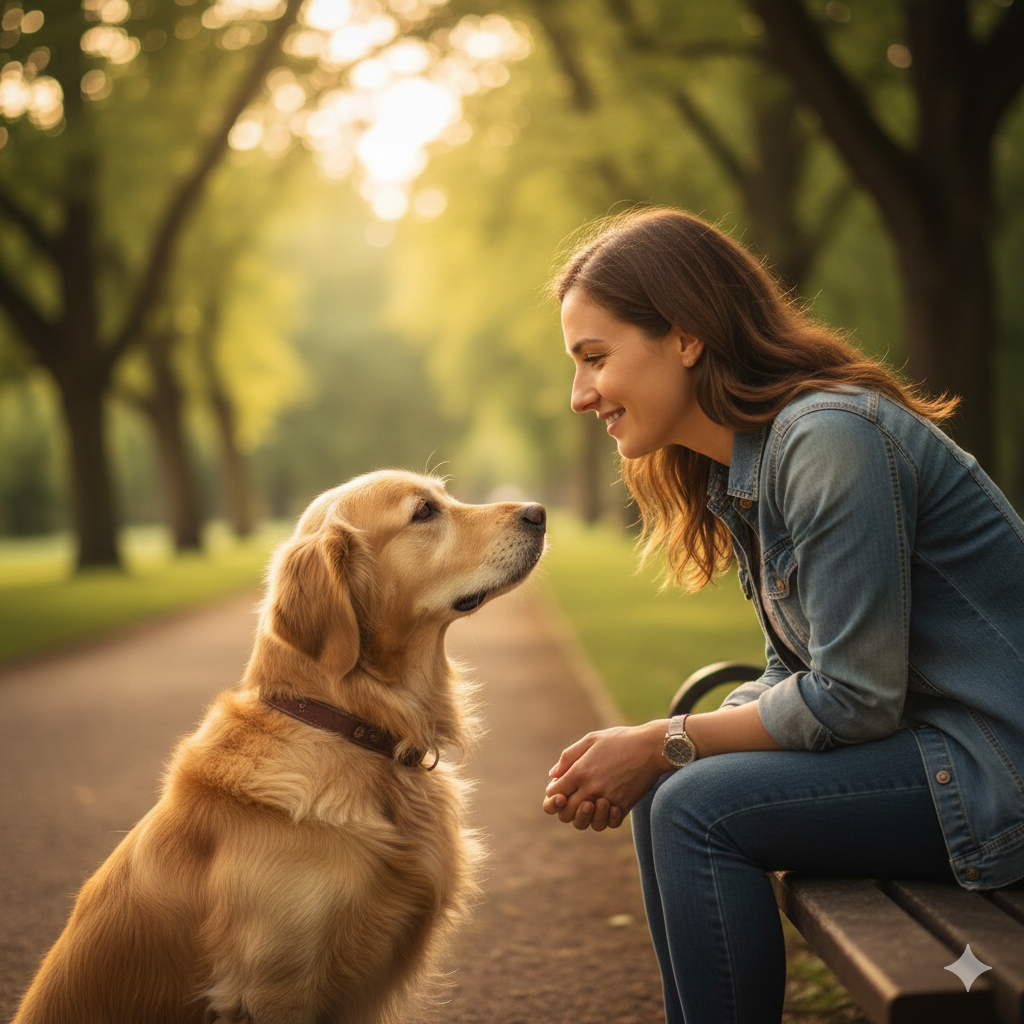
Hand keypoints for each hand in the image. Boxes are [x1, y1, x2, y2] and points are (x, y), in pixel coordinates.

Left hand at [542, 721, 669, 831]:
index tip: (561, 786)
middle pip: (565, 813)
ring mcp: (608, 799)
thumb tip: (553, 775)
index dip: (553, 792)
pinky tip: (606, 806)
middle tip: (573, 796)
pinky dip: (605, 819)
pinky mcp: (623, 806)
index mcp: (580, 771)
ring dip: (583, 817)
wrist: (653, 747)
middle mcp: (592, 788)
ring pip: (585, 823)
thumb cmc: (621, 740)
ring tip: (589, 803)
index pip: (553, 794)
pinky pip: (608, 823)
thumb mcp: (591, 739)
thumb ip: (569, 757)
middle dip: (564, 807)